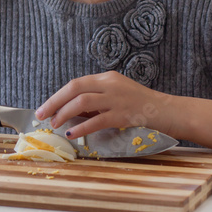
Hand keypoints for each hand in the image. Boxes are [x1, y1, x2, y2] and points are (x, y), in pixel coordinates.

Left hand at [35, 71, 168, 138]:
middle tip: (41, 115)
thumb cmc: (142, 106)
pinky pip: (97, 120)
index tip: (45, 107)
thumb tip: (71, 112)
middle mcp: (110, 84)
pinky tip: (72, 134)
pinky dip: (81, 127)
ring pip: (82, 102)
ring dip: (64, 114)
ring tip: (55, 125)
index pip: (76, 83)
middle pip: (74, 88)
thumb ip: (97, 100)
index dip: (57, 96)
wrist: (169, 111)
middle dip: (54, 102)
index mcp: (107, 77)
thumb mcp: (118, 95)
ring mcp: (117, 99)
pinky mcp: (124, 114)